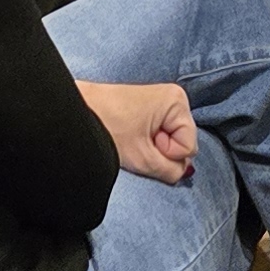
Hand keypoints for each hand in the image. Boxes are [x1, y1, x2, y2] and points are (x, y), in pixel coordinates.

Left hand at [79, 80, 195, 183]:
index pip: (189, 147)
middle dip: (162, 152)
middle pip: (183, 143)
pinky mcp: (152, 107)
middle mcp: (175, 97)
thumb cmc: (108, 129)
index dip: (168, 154)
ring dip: (155, 149)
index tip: (145, 144)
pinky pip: (162, 134)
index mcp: (177, 101)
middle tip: (138, 145)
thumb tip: (185, 173)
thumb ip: (172, 171)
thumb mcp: (144, 159)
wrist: (79, 110)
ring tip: (133, 140)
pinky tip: (132, 137)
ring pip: (172, 141)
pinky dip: (149, 142)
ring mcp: (164, 101)